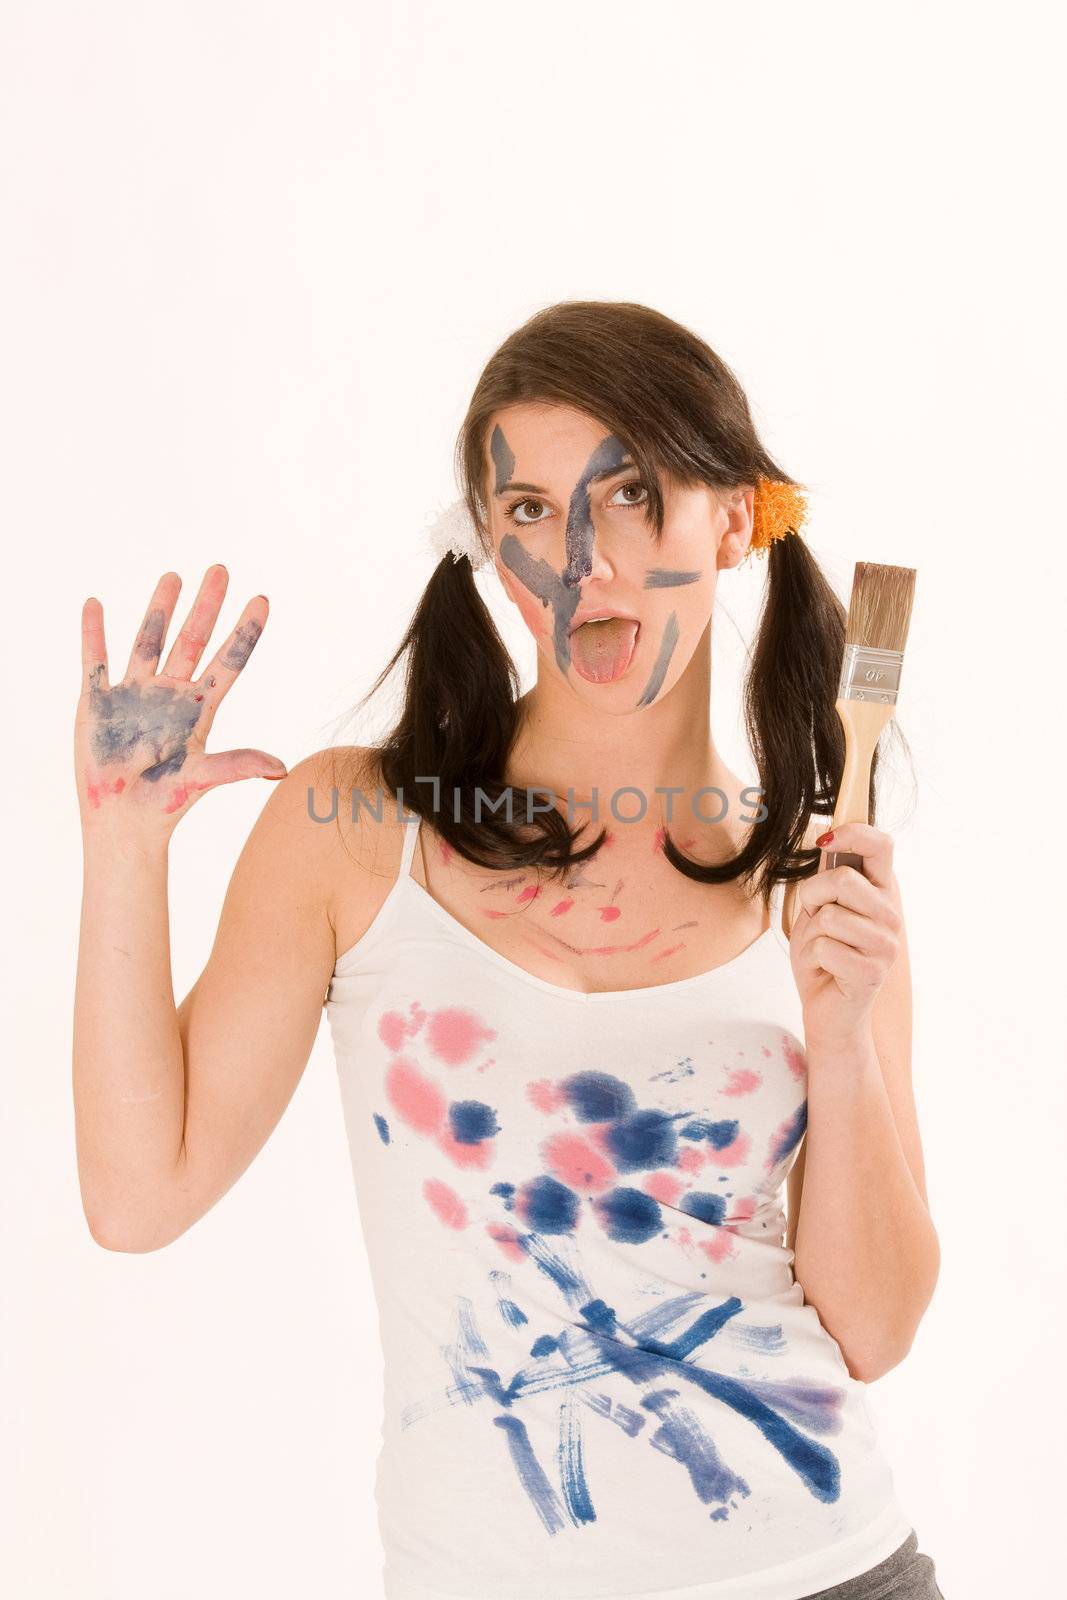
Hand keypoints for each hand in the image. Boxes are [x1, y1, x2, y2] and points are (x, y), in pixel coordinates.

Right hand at [76, 565, 287, 839]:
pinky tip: (95, 605)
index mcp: (199, 710)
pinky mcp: (99, 703)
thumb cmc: (165, 805)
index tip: (263, 599)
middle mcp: (170, 695)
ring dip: (160, 609)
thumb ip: (237, 765)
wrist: (122, 823)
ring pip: (148, 641)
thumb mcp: (203, 778)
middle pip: (192, 639)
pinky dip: (93, 634)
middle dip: (206, 605)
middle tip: (221, 568)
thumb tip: (281, 766)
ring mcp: (135, 696)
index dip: (246, 631)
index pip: (229, 661)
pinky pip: (96, 661)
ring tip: (173, 576)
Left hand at [787, 822, 902, 1051]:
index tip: (826, 840)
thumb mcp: (820, 908)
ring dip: (811, 935)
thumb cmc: (824, 955)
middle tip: (815, 921)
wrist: (828, 1009)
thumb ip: (828, 876)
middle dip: (813, 898)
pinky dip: (813, 958)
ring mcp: (886, 945)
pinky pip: (825, 948)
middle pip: (842, 880)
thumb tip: (825, 831)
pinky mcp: (872, 971)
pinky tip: (825, 970)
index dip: (853, 833)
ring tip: (822, 951)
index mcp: (880, 893)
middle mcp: (890, 916)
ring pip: (830, 916)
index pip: (881, 846)